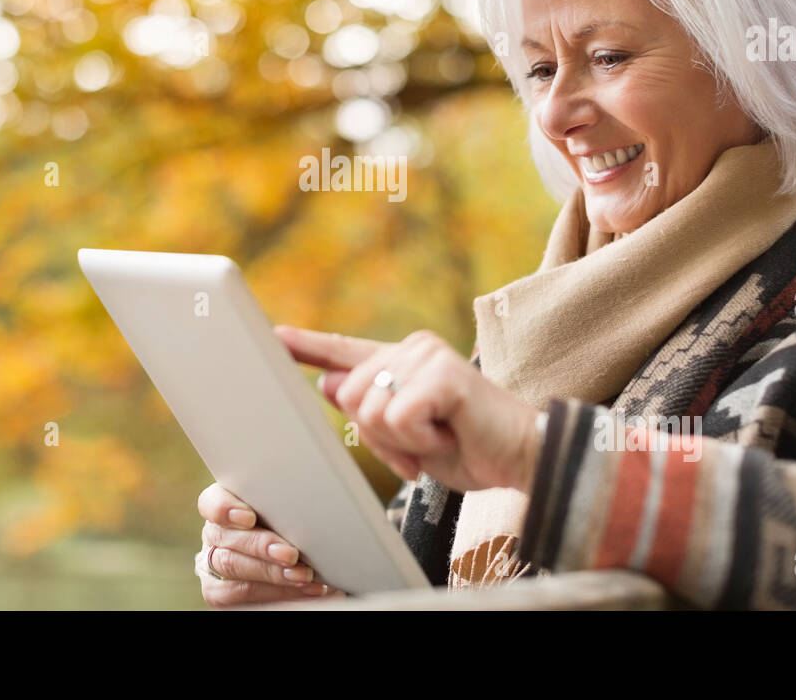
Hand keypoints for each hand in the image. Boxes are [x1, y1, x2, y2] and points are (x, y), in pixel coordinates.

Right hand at [196, 482, 347, 606]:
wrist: (301, 565)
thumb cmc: (298, 529)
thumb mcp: (290, 512)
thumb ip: (287, 506)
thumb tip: (312, 502)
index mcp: (227, 504)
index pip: (211, 501)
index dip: (225, 509)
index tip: (249, 517)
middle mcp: (215, 533)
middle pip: (225, 536)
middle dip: (260, 546)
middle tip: (291, 554)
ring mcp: (213, 563)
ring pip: (233, 566)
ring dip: (271, 572)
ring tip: (303, 575)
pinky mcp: (219, 592)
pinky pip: (242, 594)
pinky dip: (276, 592)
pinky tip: (301, 589)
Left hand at [274, 326, 542, 493]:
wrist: (522, 458)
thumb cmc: (469, 448)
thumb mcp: (408, 436)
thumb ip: (369, 410)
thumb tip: (326, 382)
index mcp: (401, 363)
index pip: (345, 350)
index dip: (306, 346)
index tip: (272, 337)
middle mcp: (412, 349)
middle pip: (349, 396)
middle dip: (377, 436)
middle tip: (419, 447)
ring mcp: (427, 356)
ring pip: (369, 409)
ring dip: (400, 441)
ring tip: (437, 439)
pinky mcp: (442, 374)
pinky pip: (397, 417)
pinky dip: (418, 440)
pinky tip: (447, 434)